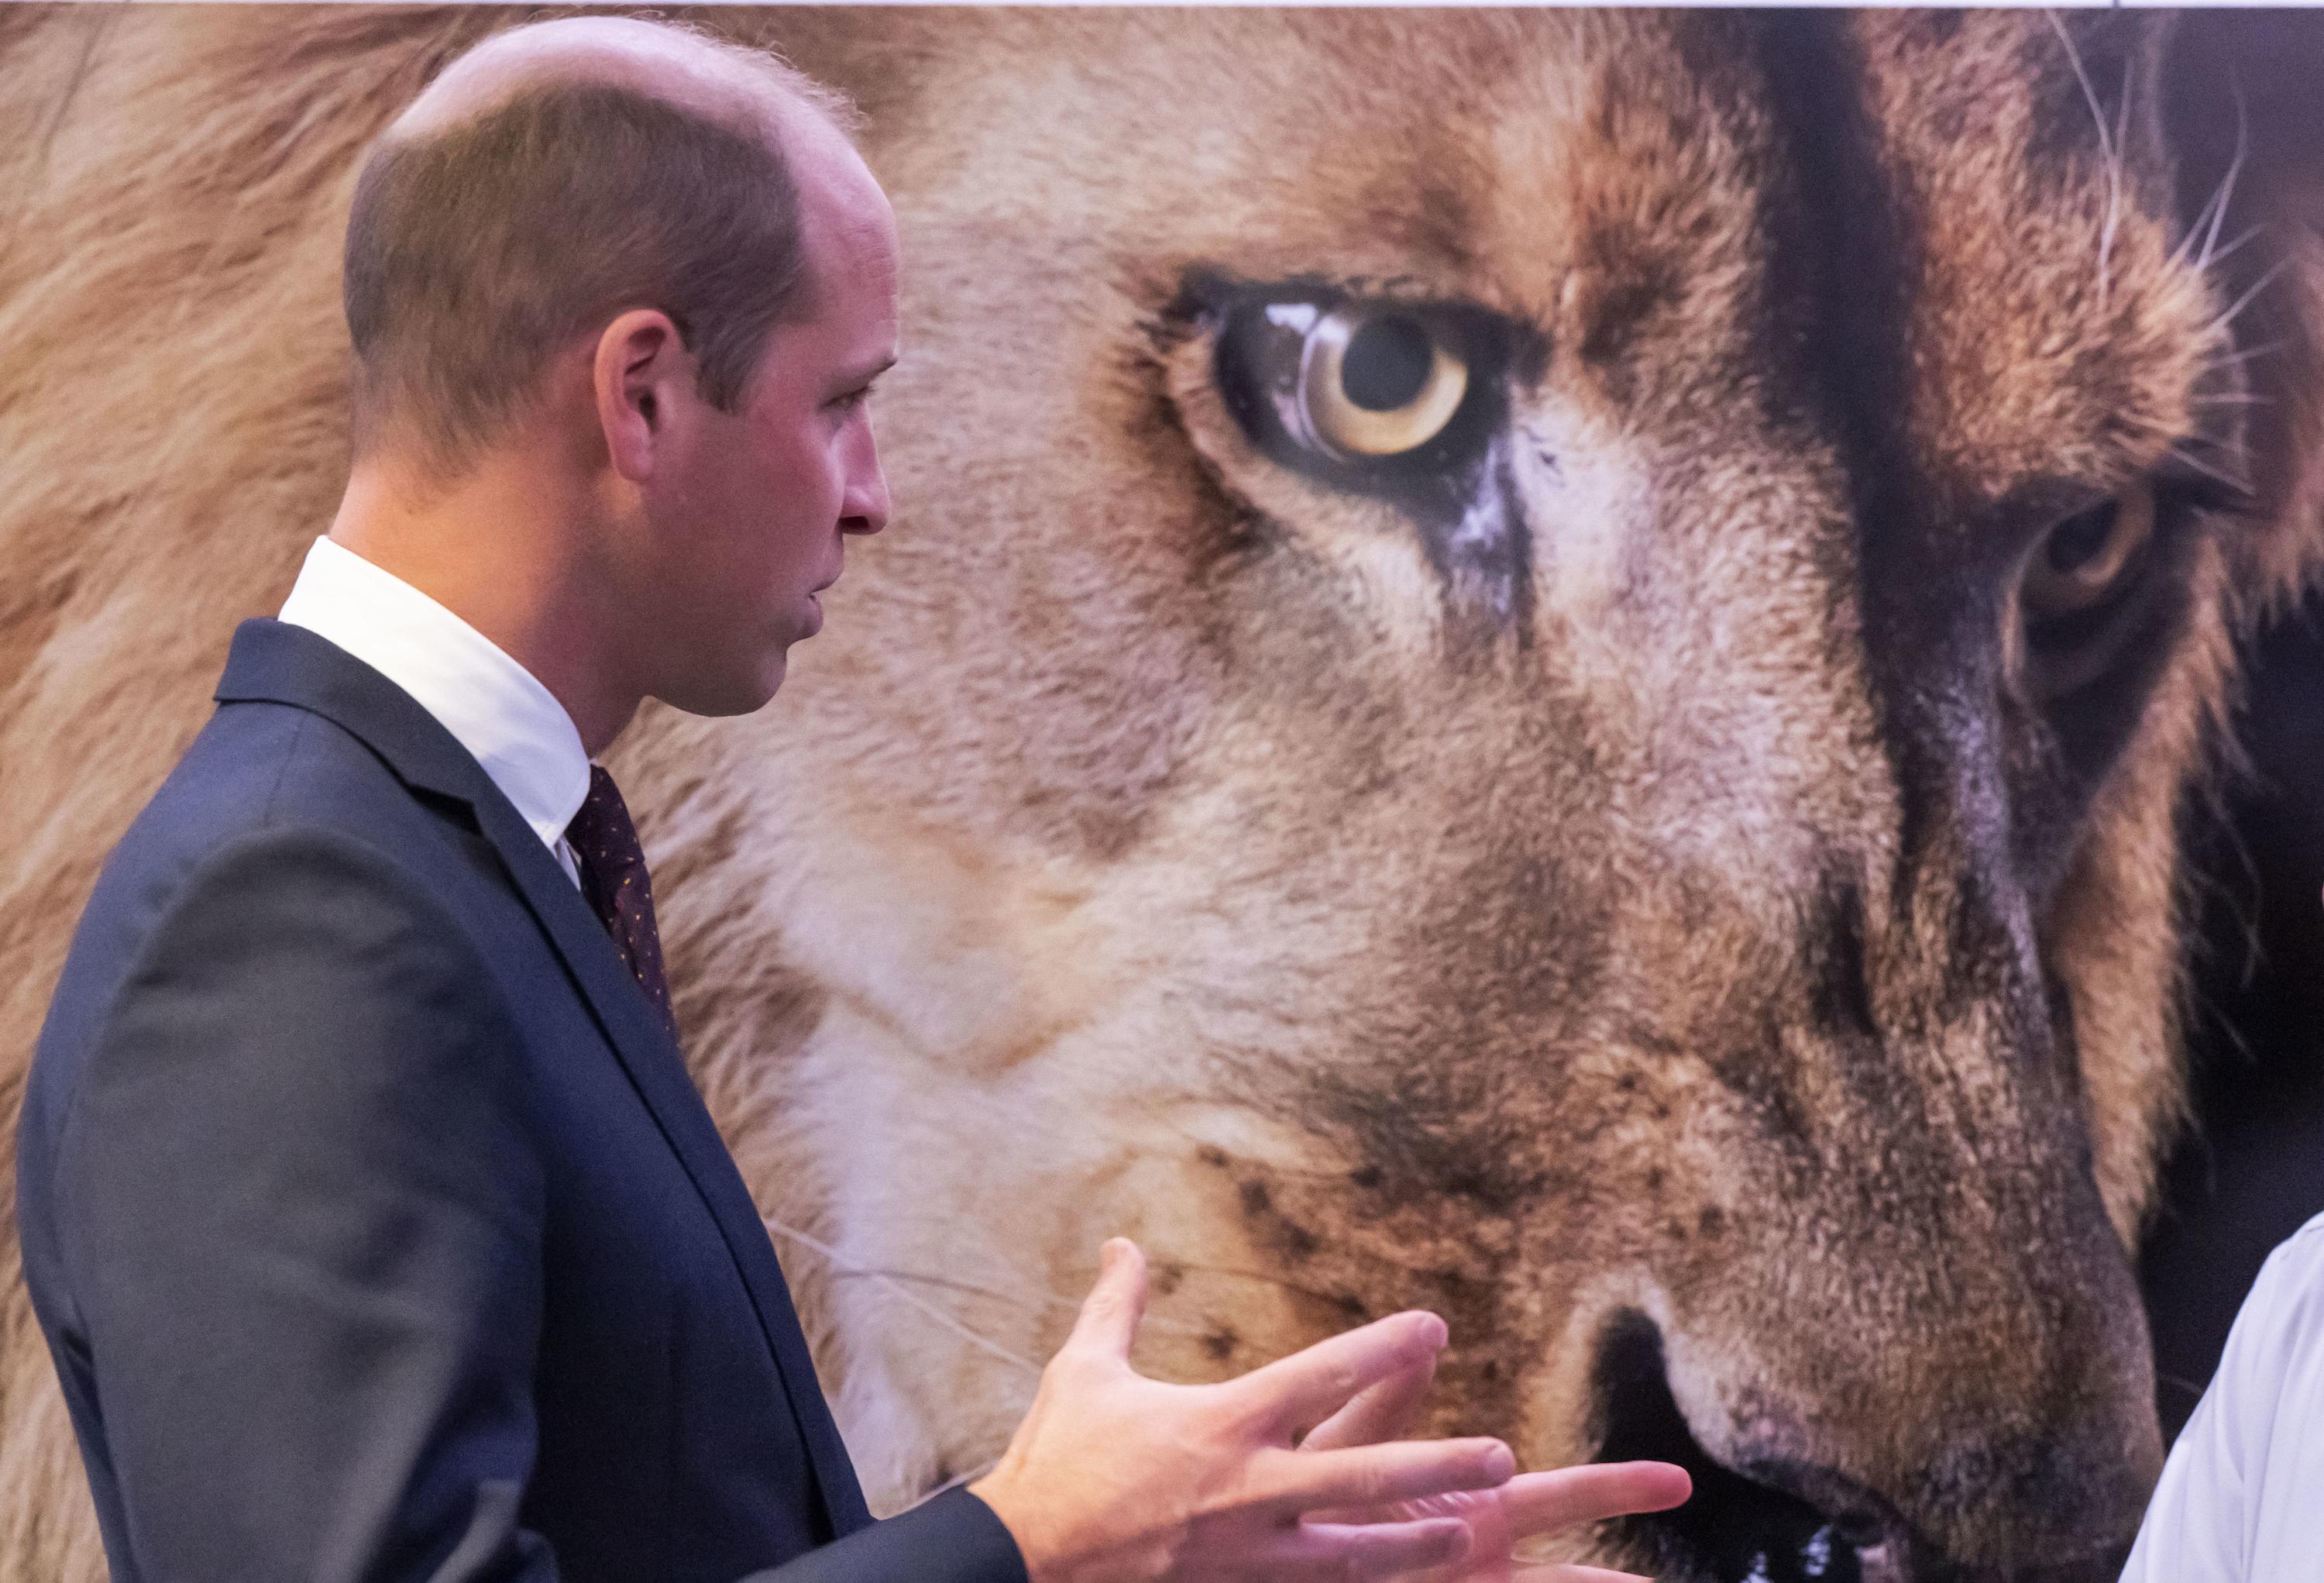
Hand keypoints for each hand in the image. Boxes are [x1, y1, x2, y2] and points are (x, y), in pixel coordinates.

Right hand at [970, 1239, 1517, 1582]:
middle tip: (1503, 1455)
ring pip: (1354, 1555)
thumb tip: (1122, 1243)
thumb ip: (1117, 1305)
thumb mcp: (1084, 1371)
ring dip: (1416, 1545)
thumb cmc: (1056, 1460)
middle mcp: (1247, 1490)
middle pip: (1363, 1476)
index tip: (1434, 1327)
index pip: (1318, 1377)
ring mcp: (1246, 1553)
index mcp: (1220, 1423)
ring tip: (1473, 1537)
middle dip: (1435, 1465)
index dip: (1381, 1348)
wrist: (1021, 1560)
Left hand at [1301, 1354, 1691, 1581]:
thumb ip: (1382, 1404)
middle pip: (1573, 1568)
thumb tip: (1426, 1339)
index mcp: (1471, 1510)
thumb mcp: (1343, 1452)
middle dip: (1626, 1568)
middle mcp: (1478, 1558)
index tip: (1679, 1482)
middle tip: (1693, 1548)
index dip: (1617, 1490)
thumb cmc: (1301, 1503)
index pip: (1559, 1496)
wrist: (1258, 1558)